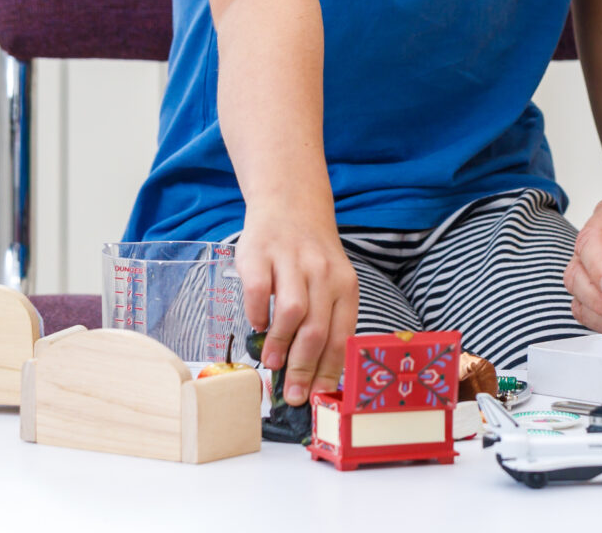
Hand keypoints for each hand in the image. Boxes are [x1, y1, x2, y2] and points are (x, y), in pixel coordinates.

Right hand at [237, 210, 357, 405]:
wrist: (292, 203)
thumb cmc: (312, 256)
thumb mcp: (331, 282)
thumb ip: (325, 320)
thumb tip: (314, 374)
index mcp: (345, 286)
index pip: (342, 335)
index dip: (329, 371)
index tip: (317, 398)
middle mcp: (323, 273)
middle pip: (317, 329)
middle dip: (303, 369)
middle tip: (292, 395)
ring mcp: (292, 262)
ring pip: (292, 312)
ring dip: (280, 344)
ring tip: (271, 364)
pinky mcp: (261, 254)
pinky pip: (259, 290)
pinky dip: (256, 313)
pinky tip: (256, 326)